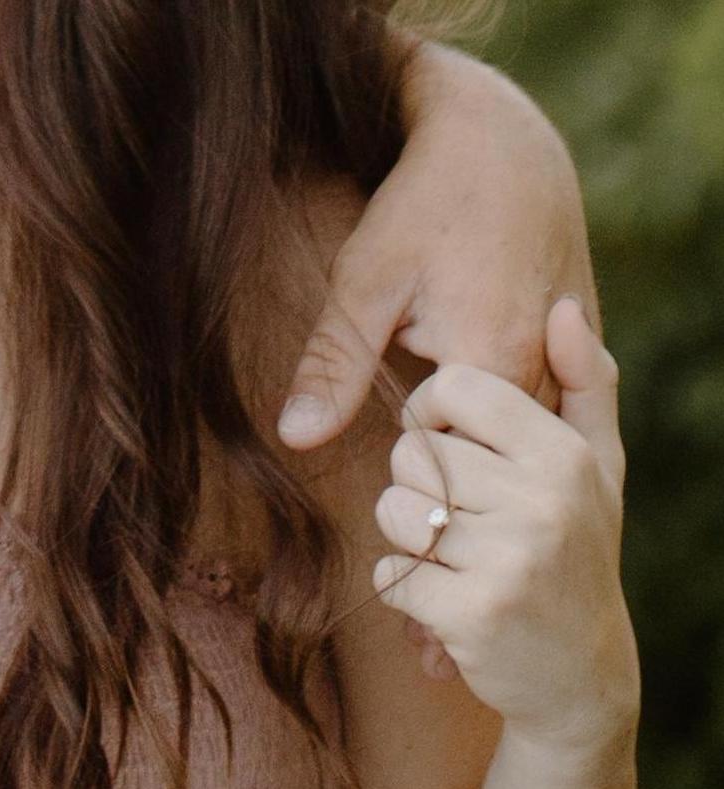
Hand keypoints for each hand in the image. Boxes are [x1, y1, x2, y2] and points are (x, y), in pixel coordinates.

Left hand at [276, 42, 597, 450]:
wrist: (503, 138)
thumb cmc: (425, 204)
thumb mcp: (365, 282)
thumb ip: (334, 366)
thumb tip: (295, 439)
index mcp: (491, 364)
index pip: (447, 462)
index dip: (411, 442)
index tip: (397, 402)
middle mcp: (546, 369)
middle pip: (491, 452)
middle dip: (452, 437)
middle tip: (424, 378)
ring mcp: (574, 353)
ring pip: (526, 431)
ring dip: (488, 421)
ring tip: (459, 362)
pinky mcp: (586, 335)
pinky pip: (554, 398)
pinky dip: (520, 398)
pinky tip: (497, 351)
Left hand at [371, 297, 639, 754]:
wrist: (582, 672)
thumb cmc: (580, 548)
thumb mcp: (598, 464)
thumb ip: (584, 381)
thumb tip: (565, 307)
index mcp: (561, 452)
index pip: (456, 387)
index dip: (430, 409)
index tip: (443, 438)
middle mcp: (540, 500)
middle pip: (412, 453)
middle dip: (418, 482)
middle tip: (458, 512)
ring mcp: (507, 559)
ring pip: (394, 511)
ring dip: (409, 535)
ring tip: (453, 553)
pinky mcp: (471, 614)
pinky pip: (390, 572)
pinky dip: (404, 583)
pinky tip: (445, 594)